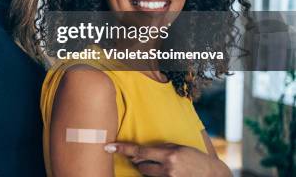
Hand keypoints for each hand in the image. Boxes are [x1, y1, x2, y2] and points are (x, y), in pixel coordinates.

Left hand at [104, 142, 229, 176]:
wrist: (211, 175)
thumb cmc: (194, 158)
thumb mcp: (177, 148)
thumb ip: (159, 149)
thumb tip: (139, 153)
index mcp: (169, 155)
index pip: (139, 151)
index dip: (122, 149)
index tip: (108, 146)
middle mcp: (167, 169)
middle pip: (140, 166)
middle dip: (140, 162)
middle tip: (150, 159)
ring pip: (146, 174)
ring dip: (148, 170)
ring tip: (164, 166)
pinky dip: (155, 176)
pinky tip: (167, 173)